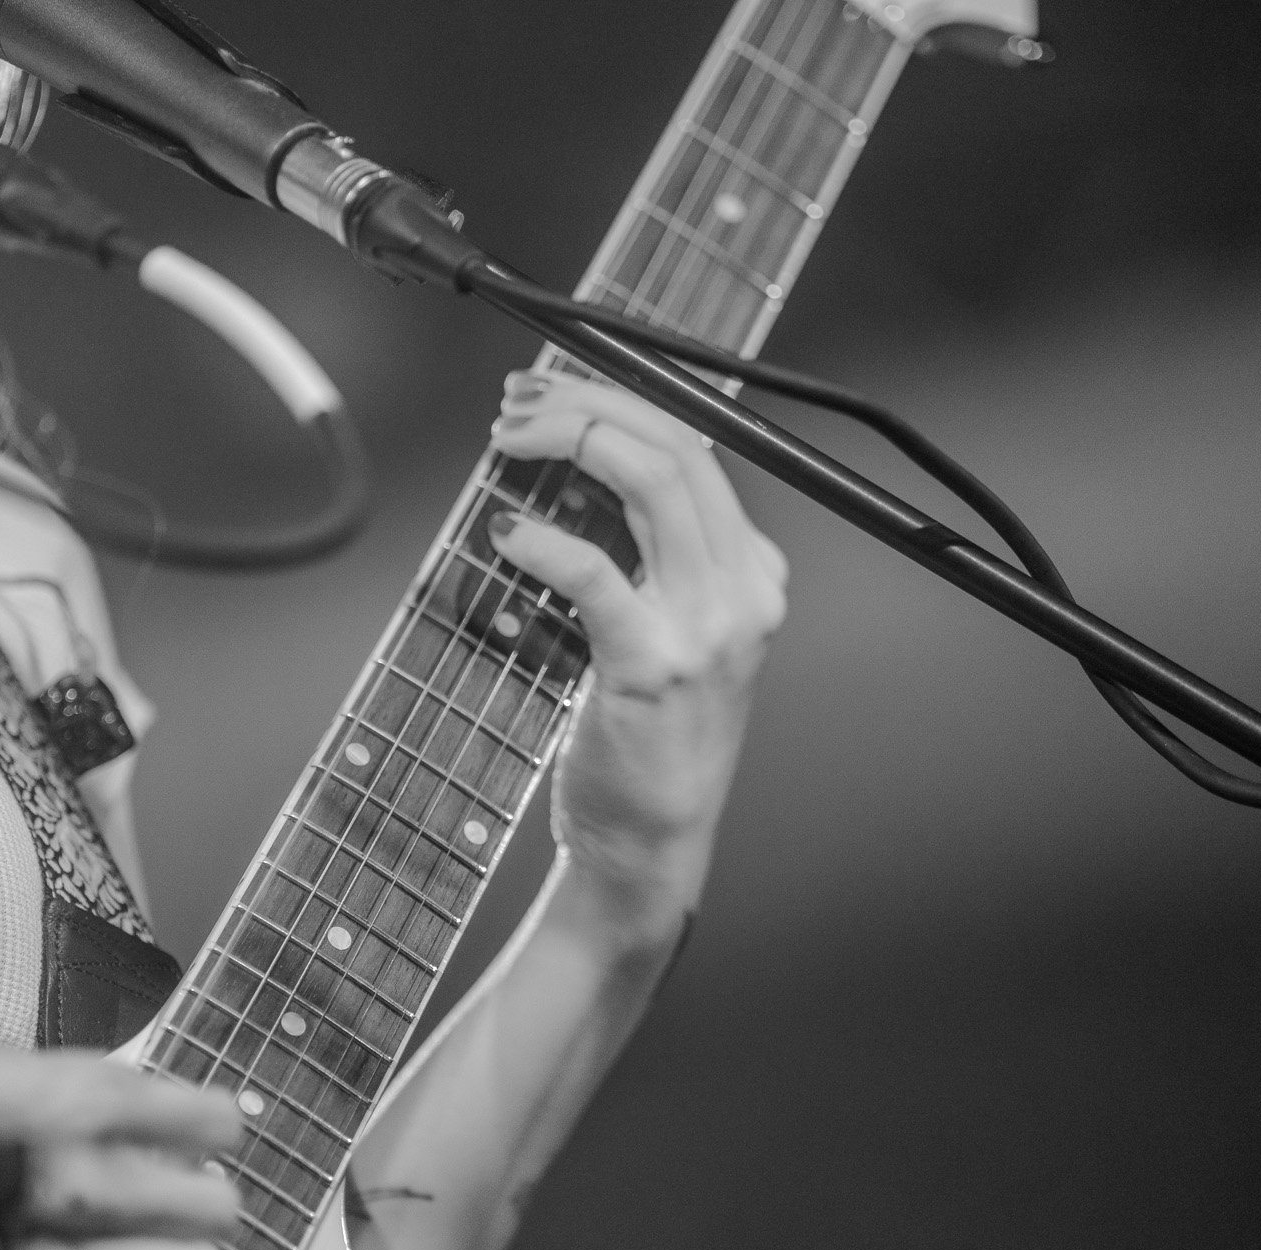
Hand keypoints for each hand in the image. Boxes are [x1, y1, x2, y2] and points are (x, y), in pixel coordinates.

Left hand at [488, 371, 786, 940]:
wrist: (651, 845)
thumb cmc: (647, 740)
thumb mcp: (671, 632)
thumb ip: (645, 557)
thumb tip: (570, 468)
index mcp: (754, 574)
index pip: (695, 449)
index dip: (618, 401)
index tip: (550, 393)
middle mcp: (746, 590)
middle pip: (676, 448)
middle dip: (589, 405)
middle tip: (517, 405)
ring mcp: (707, 628)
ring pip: (650, 482)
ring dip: (569, 442)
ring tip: (508, 442)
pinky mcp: (654, 666)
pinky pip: (596, 572)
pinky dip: (543, 541)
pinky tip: (507, 536)